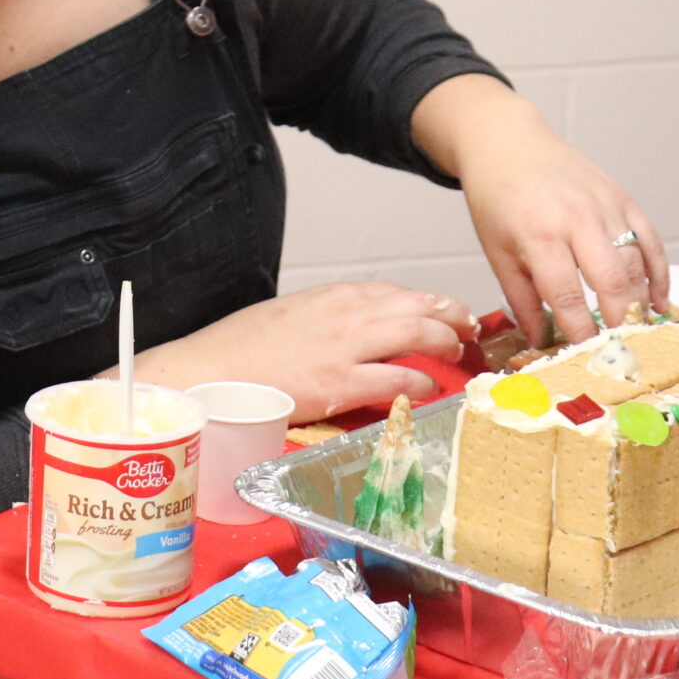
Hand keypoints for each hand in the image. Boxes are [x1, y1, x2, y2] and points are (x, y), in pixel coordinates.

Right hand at [131, 281, 476, 422]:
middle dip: (451, 315)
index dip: (428, 300)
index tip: (446, 309)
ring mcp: (344, 348)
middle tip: (470, 328)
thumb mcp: (288, 317)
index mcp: (330, 296)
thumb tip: (354, 332)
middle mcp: (344, 314)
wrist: (209, 371)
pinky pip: (397, 377)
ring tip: (459, 352)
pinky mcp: (339, 383)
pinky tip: (430, 386)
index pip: (394, 291)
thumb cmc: (240, 349)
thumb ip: (326, 319)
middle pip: (416, 307)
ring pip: (416, 334)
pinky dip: (421, 380)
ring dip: (445, 341)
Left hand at [413, 75, 669, 344]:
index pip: (567, 295)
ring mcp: (604, 206)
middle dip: (619, 323)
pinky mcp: (621, 198)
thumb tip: (539, 344)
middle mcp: (576, 219)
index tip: (586, 358)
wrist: (507, 142)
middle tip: (622, 354)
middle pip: (611, 281)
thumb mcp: (496, 251)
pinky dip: (660, 274)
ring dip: (641, 303)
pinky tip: (660, 303)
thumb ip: (521, 300)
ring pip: (636, 263)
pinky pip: (650, 240)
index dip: (581, 331)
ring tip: (641, 335)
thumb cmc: (497, 198)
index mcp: (538, 235)